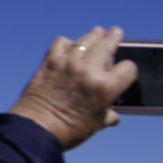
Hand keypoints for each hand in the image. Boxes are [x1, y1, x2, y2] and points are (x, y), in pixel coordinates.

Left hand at [9, 26, 137, 150]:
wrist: (34, 130)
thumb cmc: (67, 131)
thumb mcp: (95, 125)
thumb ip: (107, 116)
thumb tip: (114, 116)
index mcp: (105, 87)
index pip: (128, 68)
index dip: (127, 70)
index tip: (123, 70)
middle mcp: (88, 71)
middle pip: (107, 45)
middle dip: (114, 37)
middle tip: (115, 31)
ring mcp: (68, 64)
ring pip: (85, 41)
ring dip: (93, 35)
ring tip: (97, 31)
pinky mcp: (49, 63)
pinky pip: (60, 44)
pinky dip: (66, 43)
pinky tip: (69, 45)